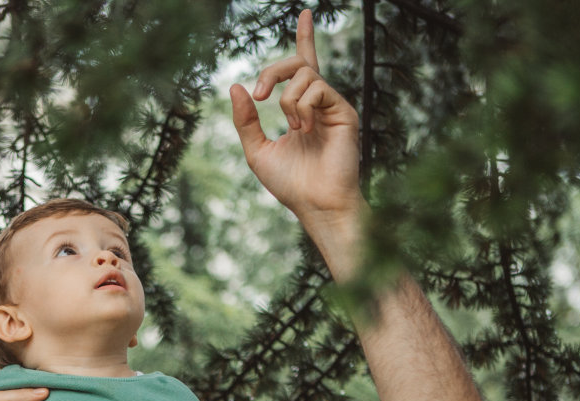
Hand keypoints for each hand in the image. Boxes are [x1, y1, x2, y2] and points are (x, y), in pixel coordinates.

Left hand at [230, 10, 363, 237]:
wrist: (315, 204)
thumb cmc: (290, 184)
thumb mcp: (257, 150)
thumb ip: (245, 120)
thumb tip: (235, 86)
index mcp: (301, 110)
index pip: (301, 67)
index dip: (305, 39)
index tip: (305, 14)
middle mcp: (318, 104)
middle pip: (296, 63)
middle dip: (272, 71)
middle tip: (259, 95)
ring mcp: (332, 106)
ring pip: (304, 74)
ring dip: (287, 98)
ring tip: (292, 127)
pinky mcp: (344, 111)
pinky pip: (317, 88)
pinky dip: (302, 106)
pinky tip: (305, 128)